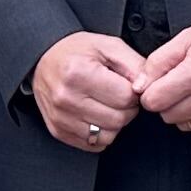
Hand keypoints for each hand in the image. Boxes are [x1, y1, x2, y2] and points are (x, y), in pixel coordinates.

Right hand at [30, 32, 149, 150]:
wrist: (44, 58)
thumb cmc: (76, 52)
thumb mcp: (109, 46)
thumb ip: (134, 64)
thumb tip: (145, 87)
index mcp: (79, 73)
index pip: (125, 97)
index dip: (133, 92)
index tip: (128, 85)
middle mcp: (67, 98)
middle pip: (117, 119)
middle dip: (126, 109)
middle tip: (119, 95)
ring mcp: (61, 118)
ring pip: (107, 136)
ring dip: (114, 123)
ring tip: (107, 105)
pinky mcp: (58, 131)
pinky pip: (92, 145)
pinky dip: (100, 134)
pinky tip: (96, 115)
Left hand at [136, 13, 190, 135]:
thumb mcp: (186, 37)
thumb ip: (158, 62)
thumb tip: (139, 85)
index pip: (154, 102)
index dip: (151, 91)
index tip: (159, 83)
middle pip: (167, 116)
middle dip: (167, 101)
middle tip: (179, 83)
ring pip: (185, 125)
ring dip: (184, 110)